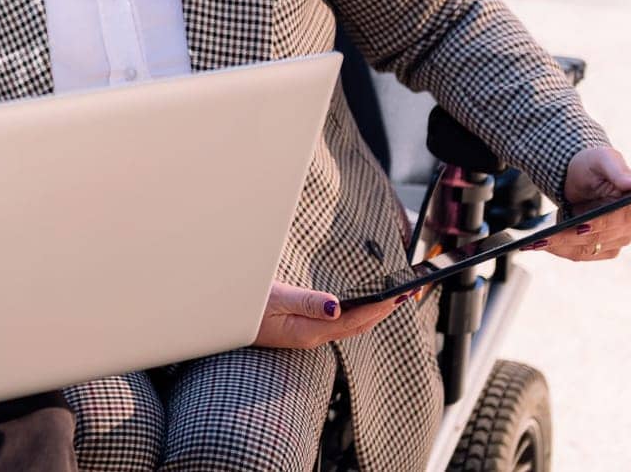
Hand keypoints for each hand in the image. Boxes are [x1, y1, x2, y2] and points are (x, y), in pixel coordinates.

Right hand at [253, 281, 405, 349]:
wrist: (224, 320)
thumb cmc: (246, 310)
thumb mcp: (274, 300)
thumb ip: (305, 302)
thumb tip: (336, 306)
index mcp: (309, 331)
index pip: (354, 319)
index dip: (379, 307)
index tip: (400, 295)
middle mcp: (313, 335)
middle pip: (358, 325)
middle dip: (383, 311)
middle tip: (406, 294)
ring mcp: (308, 333)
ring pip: (350, 325)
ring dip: (372, 312)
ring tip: (390, 298)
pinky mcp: (302, 328)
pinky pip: (338, 322)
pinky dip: (356, 312)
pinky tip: (359, 303)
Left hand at [533, 147, 630, 262]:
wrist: (579, 174)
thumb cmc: (593, 164)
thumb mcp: (603, 160)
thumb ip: (620, 172)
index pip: (622, 218)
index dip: (601, 224)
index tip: (580, 226)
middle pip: (600, 237)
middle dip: (570, 237)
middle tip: (542, 237)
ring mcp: (618, 239)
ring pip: (588, 249)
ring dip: (560, 246)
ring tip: (534, 243)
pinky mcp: (603, 248)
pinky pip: (581, 253)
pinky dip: (560, 249)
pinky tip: (540, 244)